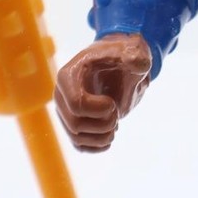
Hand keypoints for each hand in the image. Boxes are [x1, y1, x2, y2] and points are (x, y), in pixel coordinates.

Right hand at [54, 32, 155, 151]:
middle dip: (103, 124)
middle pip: (76, 125)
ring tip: (116, 123)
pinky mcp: (73, 126)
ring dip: (103, 136)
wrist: (118, 66)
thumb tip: (136, 61)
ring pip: (77, 138)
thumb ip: (136, 56)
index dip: (99, 109)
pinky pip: (80, 146)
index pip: (76, 103)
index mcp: (69, 75)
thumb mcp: (133, 51)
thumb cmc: (122, 56)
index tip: (112, 103)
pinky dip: (98, 146)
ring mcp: (66, 113)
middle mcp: (61, 96)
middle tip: (117, 113)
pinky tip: (111, 134)